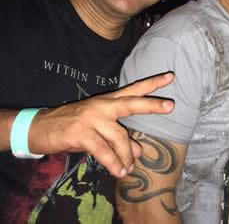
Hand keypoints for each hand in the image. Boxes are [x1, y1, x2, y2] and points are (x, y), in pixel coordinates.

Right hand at [28, 72, 174, 177]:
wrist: (38, 128)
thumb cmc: (73, 128)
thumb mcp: (98, 131)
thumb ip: (121, 138)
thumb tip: (140, 151)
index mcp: (107, 101)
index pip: (133, 89)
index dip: (152, 83)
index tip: (170, 77)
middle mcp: (101, 105)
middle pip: (131, 103)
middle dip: (152, 104)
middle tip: (171, 105)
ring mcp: (91, 117)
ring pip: (118, 135)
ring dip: (127, 155)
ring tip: (130, 168)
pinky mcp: (80, 132)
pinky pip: (103, 150)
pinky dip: (113, 162)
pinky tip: (119, 171)